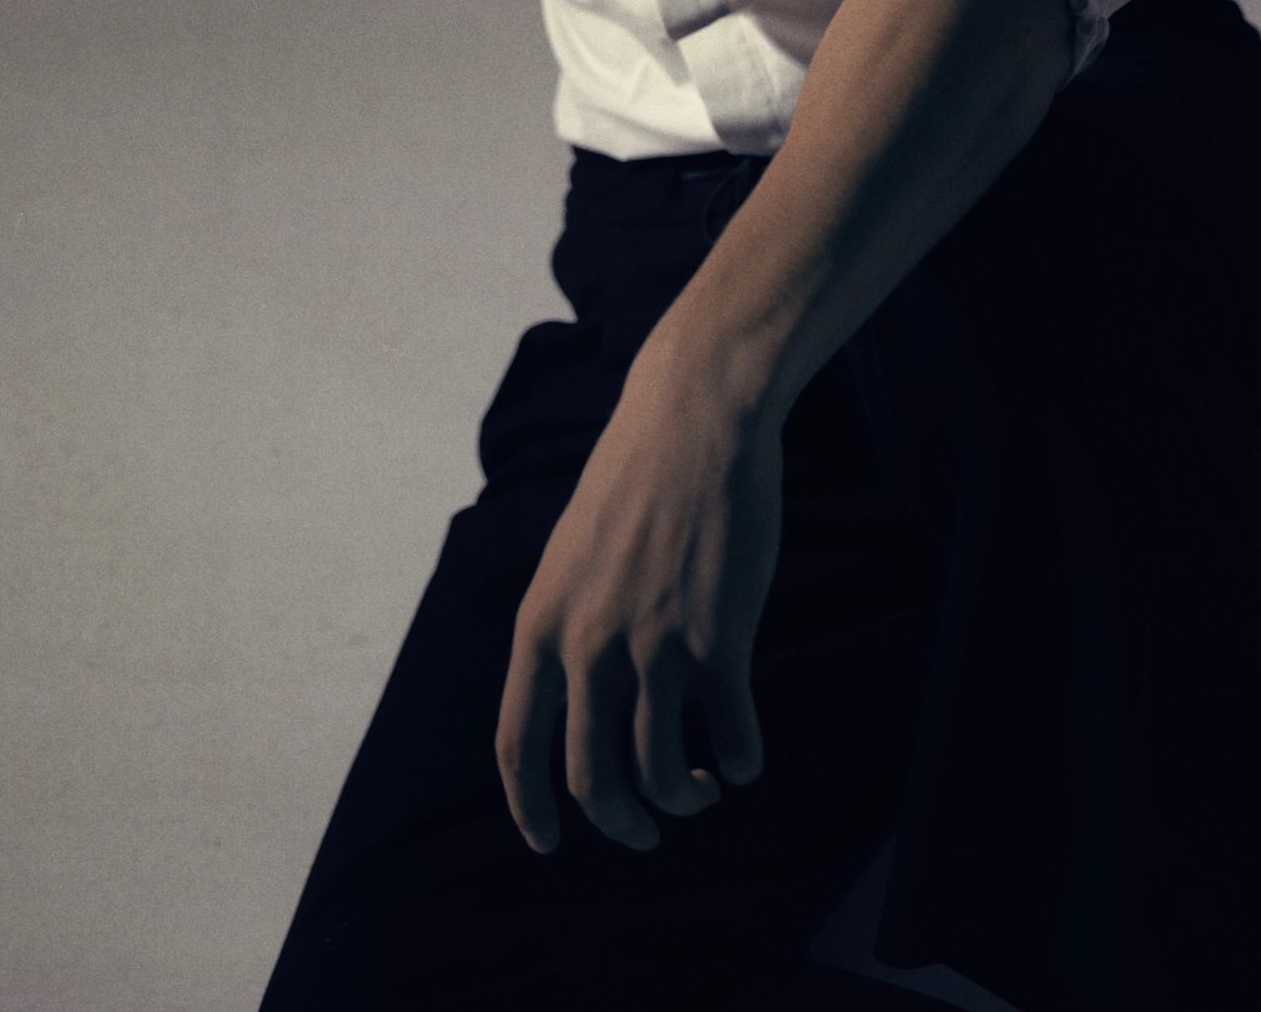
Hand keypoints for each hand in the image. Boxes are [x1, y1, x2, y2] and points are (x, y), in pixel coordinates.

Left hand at [495, 337, 777, 853]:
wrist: (694, 417)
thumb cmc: (637, 479)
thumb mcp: (572, 554)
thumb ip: (568, 625)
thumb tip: (579, 700)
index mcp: (541, 623)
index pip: (516, 746)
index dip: (530, 809)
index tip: (547, 843)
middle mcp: (588, 645)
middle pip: (592, 782)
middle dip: (622, 823)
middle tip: (646, 830)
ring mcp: (655, 645)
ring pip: (663, 774)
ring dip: (684, 799)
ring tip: (701, 786)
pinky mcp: (720, 639)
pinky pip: (731, 739)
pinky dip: (740, 763)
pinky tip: (743, 756)